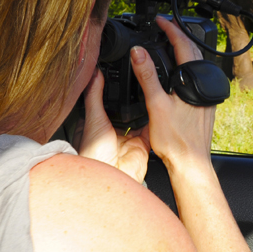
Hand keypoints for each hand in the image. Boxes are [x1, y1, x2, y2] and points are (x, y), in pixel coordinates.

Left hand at [76, 69, 150, 183]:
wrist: (110, 177)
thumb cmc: (93, 155)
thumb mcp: (92, 118)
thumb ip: (94, 95)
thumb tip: (94, 74)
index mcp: (95, 124)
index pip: (104, 102)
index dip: (111, 90)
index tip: (118, 74)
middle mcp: (111, 131)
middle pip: (122, 110)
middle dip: (129, 98)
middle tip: (138, 78)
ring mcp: (127, 139)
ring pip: (138, 118)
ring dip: (144, 107)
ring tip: (151, 87)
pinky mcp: (142, 145)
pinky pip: (151, 129)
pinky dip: (156, 120)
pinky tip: (159, 106)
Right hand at [130, 16, 216, 174]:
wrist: (191, 162)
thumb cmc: (176, 140)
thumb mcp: (156, 104)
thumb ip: (147, 76)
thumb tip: (139, 52)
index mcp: (193, 79)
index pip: (183, 44)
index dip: (170, 29)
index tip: (160, 20)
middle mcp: (204, 83)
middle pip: (193, 50)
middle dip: (178, 35)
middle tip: (165, 26)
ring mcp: (206, 93)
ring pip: (197, 63)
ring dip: (184, 50)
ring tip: (171, 42)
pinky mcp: (205, 102)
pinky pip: (197, 75)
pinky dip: (186, 65)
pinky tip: (178, 71)